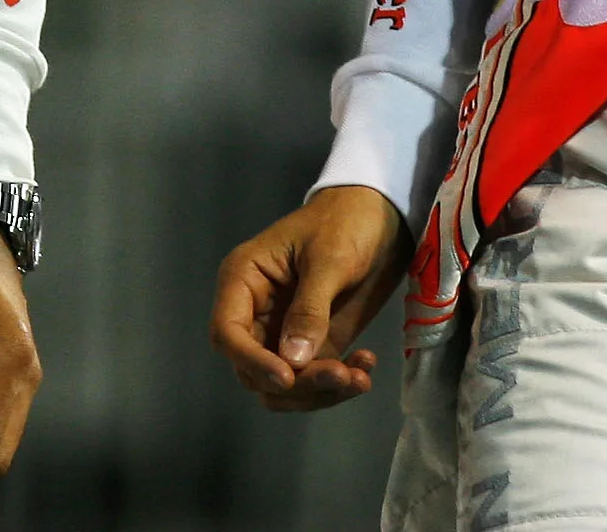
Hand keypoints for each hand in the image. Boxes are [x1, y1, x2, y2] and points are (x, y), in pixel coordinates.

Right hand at [209, 184, 406, 410]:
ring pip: (283, 385)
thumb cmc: (344, 221)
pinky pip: (312, 380)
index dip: (251, 360)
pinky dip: (337, 384)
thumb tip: (293, 360)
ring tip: (359, 376)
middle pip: (254, 369)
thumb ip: (309, 309)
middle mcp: (256, 311)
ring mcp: (284, 332)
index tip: (287, 377)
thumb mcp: (328, 259)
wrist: (379, 214)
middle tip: (341, 374)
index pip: (227, 333)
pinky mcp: (313, 344)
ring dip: (318, 391)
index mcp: (244, 280)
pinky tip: (365, 366)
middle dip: (296, 383)